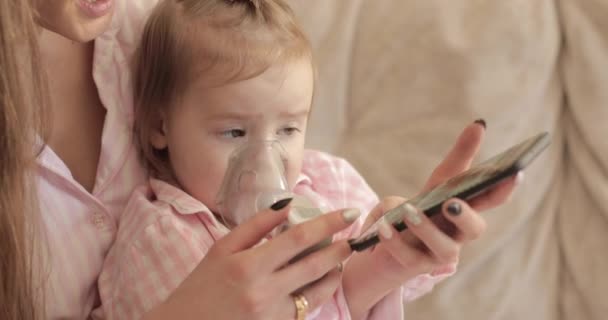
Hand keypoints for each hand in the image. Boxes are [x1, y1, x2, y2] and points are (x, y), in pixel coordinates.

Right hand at [146, 204, 359, 319]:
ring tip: (339, 259)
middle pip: (314, 266)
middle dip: (340, 249)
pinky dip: (317, 293)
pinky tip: (320, 281)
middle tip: (353, 237)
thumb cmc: (201, 286)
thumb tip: (287, 205)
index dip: (328, 223)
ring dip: (333, 273)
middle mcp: (264, 292)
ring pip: (316, 292)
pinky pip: (305, 309)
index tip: (349, 213)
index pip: (298, 238)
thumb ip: (256, 226)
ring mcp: (272, 316)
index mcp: (248, 266)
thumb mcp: (221, 249)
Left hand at [343, 121, 519, 318]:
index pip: (492, 199)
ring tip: (409, 212)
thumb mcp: (437, 182)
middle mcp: (459, 235)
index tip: (514, 172)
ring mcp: (438, 254)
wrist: (386, 245)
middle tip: (451, 203)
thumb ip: (460, 157)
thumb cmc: (420, 210)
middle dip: (466, 216)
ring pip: (443, 248)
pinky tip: (384, 226)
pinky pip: (407, 256)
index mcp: (468, 211)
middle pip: (475, 229)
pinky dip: (395, 240)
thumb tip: (480, 124)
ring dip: (427, 229)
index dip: (504, 187)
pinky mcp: (415, 266)